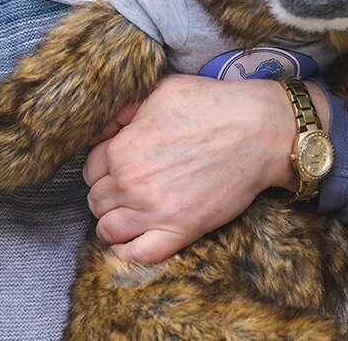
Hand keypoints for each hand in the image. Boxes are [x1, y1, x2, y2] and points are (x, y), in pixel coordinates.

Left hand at [81, 74, 320, 264]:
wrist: (257, 131)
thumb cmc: (210, 105)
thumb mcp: (159, 91)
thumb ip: (122, 111)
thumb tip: (98, 131)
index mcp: (122, 149)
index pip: (90, 169)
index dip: (102, 167)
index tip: (116, 167)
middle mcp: (130, 183)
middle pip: (96, 201)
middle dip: (107, 194)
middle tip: (126, 188)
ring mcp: (154, 211)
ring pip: (108, 230)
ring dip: (113, 223)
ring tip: (127, 214)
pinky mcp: (180, 231)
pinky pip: (137, 255)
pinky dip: (127, 252)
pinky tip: (130, 243)